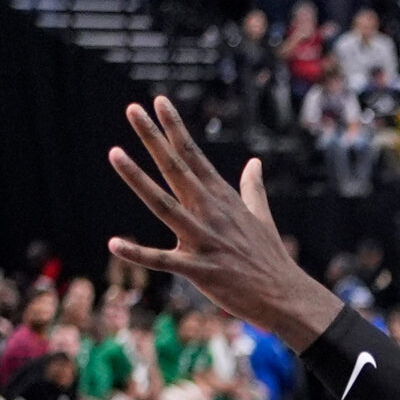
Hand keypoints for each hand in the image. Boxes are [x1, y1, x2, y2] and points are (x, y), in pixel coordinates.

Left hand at [108, 96, 338, 347]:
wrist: (285, 297)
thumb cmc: (271, 259)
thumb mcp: (262, 218)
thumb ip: (252, 189)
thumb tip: (255, 163)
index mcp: (223, 199)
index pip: (194, 156)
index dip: (175, 128)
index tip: (158, 102)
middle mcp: (211, 213)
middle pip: (176, 169)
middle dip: (153, 138)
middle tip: (132, 109)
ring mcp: (204, 240)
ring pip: (164, 205)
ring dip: (138, 179)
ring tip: (115, 153)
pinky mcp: (199, 270)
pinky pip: (162, 261)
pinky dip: (137, 254)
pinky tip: (114, 244)